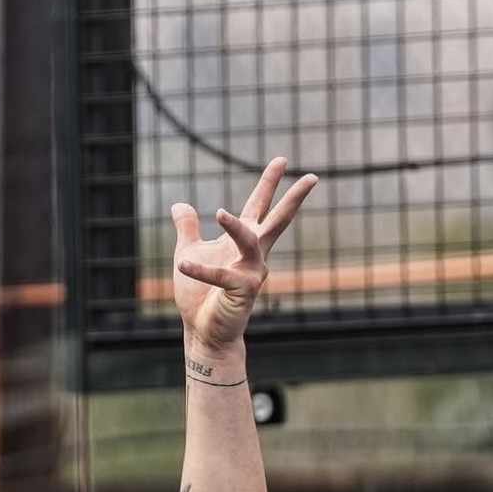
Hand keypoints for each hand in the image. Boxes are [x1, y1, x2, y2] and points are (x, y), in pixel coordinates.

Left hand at [172, 158, 317, 357]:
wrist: (202, 331)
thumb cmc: (200, 296)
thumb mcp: (189, 252)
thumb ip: (188, 229)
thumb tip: (179, 204)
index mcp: (244, 242)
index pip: (258, 206)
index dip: (268, 183)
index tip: (282, 160)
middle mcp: (255, 254)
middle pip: (277, 220)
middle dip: (293, 198)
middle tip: (313, 176)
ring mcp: (253, 271)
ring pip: (249, 240)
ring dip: (235, 226)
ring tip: (220, 212)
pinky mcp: (243, 290)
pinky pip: (221, 275)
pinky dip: (200, 270)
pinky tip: (183, 264)